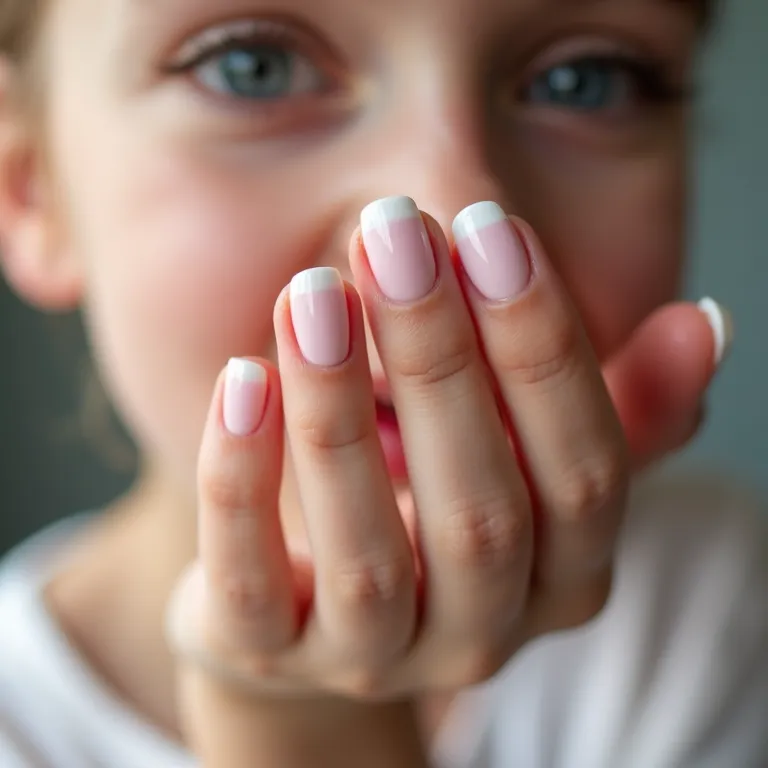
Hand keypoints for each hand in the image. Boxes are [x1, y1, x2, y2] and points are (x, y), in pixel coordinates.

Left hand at [167, 198, 724, 755]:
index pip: (584, 470)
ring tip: (312, 293)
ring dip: (339, 412)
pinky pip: (248, 582)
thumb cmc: (440, 512)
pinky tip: (242, 378)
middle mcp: (481, 632)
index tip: (487, 227)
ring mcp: (372, 656)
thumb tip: (706, 321)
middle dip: (439, 359)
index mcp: (563, 577)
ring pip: (365, 552)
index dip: (542, 346)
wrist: (322, 614)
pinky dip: (243, 480)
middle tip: (393, 233)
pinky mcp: (268, 655)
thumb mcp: (530, 465)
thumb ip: (620, 406)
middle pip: (479, 508)